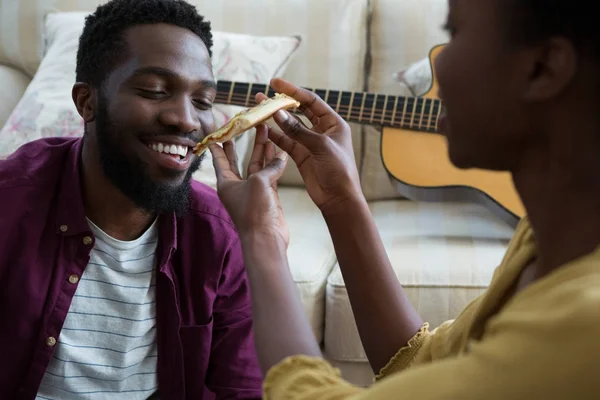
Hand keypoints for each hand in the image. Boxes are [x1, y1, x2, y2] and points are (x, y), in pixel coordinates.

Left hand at [209, 125, 289, 245]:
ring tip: (265, 131)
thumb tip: (280, 156)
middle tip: (246, 126)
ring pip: (256, 165)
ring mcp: (253, 190)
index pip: (219, 160)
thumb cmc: (255, 212)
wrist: (266, 238)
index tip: (215, 134)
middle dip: (244, 143)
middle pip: (239, 160)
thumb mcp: (259, 183)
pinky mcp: (268, 196)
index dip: (218, 146)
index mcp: (226, 183)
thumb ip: (269, 167)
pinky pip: (270, 175)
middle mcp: (238, 185)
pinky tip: (280, 151)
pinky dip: (275, 163)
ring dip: (261, 150)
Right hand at [257, 78, 363, 213]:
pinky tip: (262, 128)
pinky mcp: (301, 155)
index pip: (311, 101)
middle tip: (264, 95)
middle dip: (282, 103)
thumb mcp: (320, 146)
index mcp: (333, 123)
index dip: (293, 91)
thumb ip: (298, 130)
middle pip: (299, 111)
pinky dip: (275, 135)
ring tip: (258, 107)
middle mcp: (322, 130)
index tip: (275, 83)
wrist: (338, 198)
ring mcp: (310, 143)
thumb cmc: (338, 170)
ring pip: (290, 126)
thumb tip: (278, 113)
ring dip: (275, 118)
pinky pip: (286, 142)